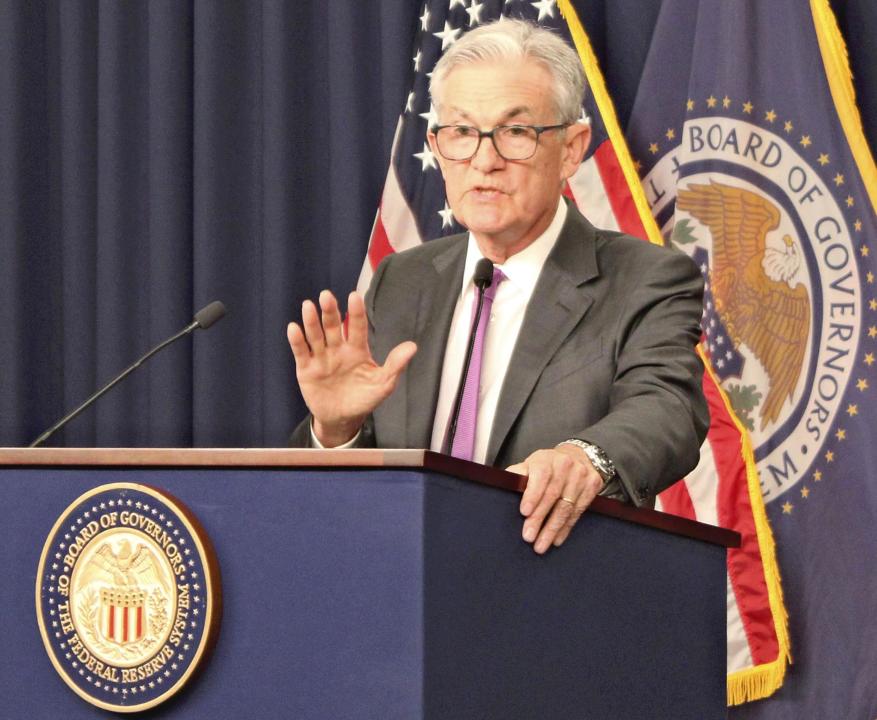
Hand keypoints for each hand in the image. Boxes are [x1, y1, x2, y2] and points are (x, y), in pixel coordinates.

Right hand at [287, 290, 416, 445]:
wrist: (343, 419)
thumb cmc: (364, 398)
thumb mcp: (383, 384)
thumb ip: (395, 365)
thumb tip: (412, 346)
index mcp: (357, 350)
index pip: (357, 327)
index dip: (356, 313)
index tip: (354, 297)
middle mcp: (338, 349)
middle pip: (333, 327)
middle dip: (330, 311)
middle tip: (326, 296)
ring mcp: (321, 358)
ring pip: (315, 336)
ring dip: (311, 321)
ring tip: (308, 306)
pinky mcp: (306, 369)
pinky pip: (301, 352)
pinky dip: (297, 341)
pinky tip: (294, 328)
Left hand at [507, 445, 603, 553]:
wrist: (576, 456)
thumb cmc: (547, 465)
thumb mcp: (530, 465)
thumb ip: (517, 476)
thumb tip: (501, 486)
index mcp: (545, 459)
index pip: (540, 476)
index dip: (532, 495)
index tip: (524, 512)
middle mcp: (565, 465)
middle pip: (552, 495)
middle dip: (539, 518)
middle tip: (529, 536)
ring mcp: (580, 475)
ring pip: (566, 507)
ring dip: (552, 528)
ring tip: (541, 544)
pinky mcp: (592, 485)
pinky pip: (578, 511)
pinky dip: (566, 528)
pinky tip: (557, 539)